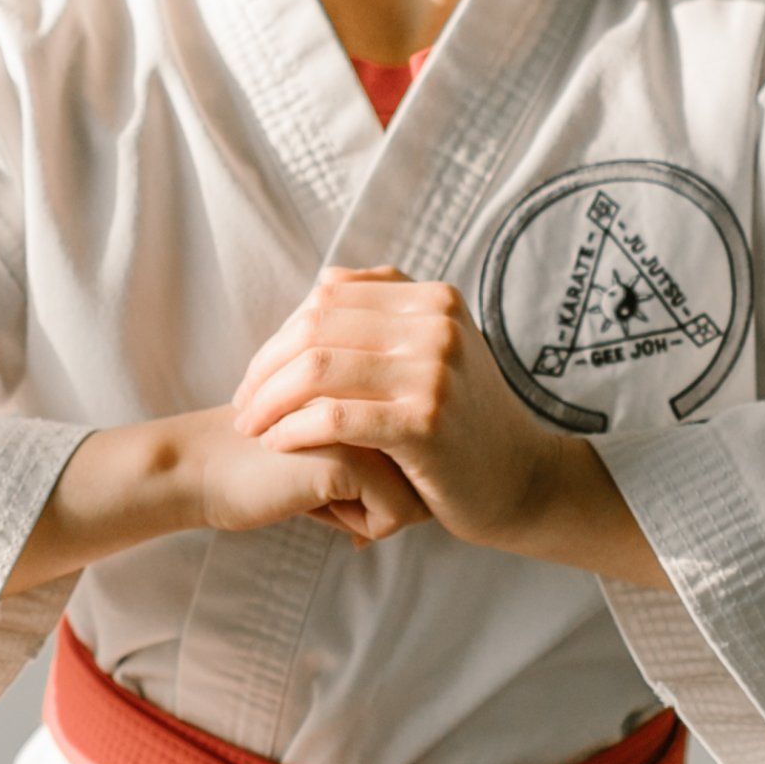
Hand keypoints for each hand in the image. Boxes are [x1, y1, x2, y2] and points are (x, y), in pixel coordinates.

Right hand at [180, 403, 430, 546]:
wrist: (203, 470)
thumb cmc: (274, 466)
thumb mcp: (343, 445)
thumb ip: (392, 447)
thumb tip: (452, 487)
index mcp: (384, 377)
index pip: (432, 452)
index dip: (389, 481)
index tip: (335, 470)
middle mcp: (385, 387)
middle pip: (430, 475)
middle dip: (385, 499)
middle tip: (320, 481)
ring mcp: (371, 414)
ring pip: (418, 497)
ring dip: (368, 510)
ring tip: (315, 486)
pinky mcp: (353, 452)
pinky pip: (395, 515)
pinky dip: (356, 524)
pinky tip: (311, 499)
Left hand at [229, 265, 574, 553]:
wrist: (522, 482)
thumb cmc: (467, 423)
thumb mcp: (437, 351)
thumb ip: (387, 314)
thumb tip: (325, 281)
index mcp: (432, 299)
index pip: (328, 298)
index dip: (280, 335)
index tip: (259, 376)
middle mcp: (435, 323)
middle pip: (315, 328)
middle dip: (264, 368)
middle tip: (243, 405)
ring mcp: (434, 370)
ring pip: (317, 369)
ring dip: (269, 400)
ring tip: (251, 427)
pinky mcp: (425, 422)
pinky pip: (335, 417)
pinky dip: (293, 430)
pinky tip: (277, 445)